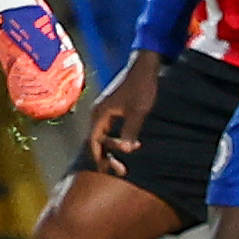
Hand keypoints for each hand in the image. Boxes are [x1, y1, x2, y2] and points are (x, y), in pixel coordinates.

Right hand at [85, 53, 161, 175]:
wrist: (144, 68)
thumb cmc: (141, 88)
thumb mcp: (137, 111)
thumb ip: (129, 131)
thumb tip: (125, 149)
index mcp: (100, 114)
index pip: (94, 141)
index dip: (100, 158)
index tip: (114, 169)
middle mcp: (98, 113)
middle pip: (96, 140)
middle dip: (106, 156)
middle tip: (120, 170)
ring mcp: (104, 110)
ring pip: (103, 135)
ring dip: (112, 148)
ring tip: (123, 160)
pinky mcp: (112, 109)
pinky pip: (109, 129)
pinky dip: (116, 139)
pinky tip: (129, 144)